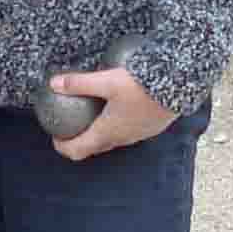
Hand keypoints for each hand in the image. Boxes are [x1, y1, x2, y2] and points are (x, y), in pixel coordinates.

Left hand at [46, 66, 177, 160]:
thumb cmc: (141, 85)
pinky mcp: (150, 128)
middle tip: (71, 127)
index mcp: (107, 132)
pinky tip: (119, 108)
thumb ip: (79, 83)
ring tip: (94, 116)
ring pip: (112, 140)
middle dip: (80, 140)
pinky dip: (117, 126)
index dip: (63, 147)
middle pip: (94, 147)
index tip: (56, 138)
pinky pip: (128, 132)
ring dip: (100, 134)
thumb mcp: (107, 81)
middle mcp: (121, 139)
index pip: (78, 150)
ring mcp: (137, 136)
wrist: (179, 86)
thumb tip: (53, 83)